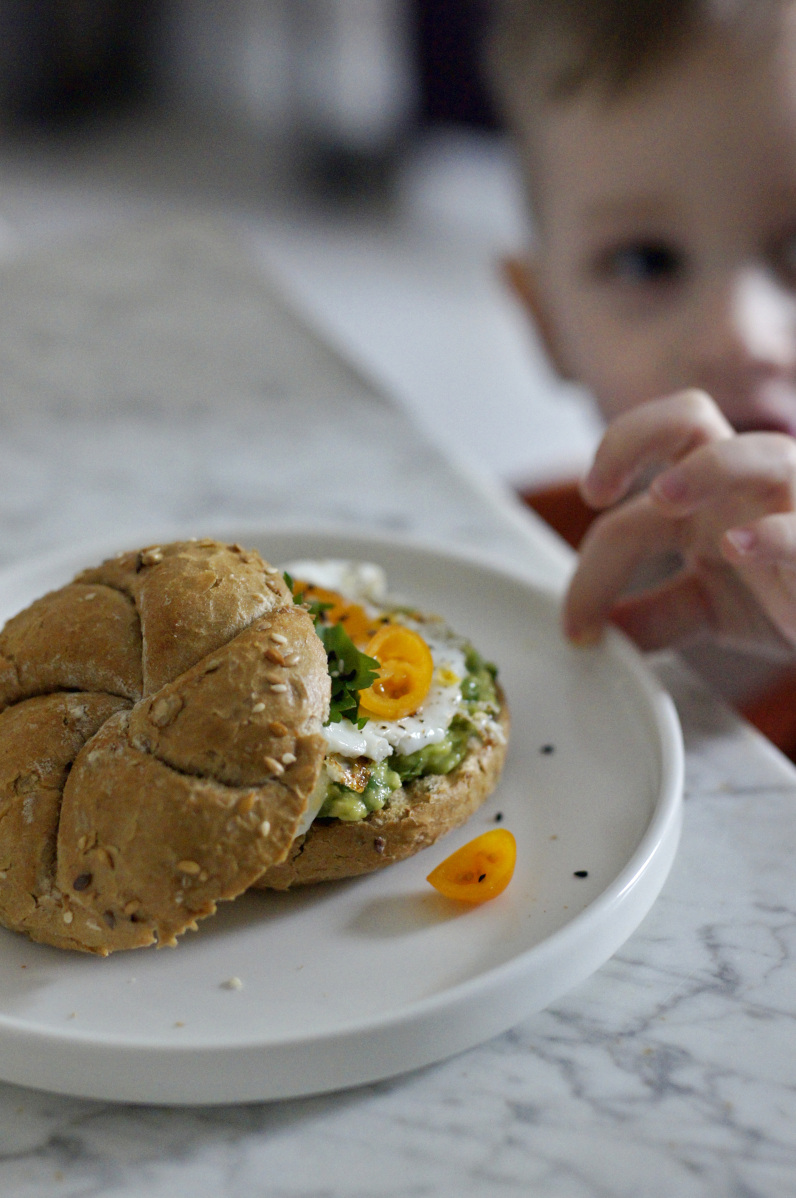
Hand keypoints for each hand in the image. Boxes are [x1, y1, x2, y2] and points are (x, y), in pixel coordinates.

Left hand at [563, 389, 795, 657]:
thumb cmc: (787, 595)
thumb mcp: (707, 606)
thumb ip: (652, 614)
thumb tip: (592, 635)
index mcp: (701, 496)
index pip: (630, 510)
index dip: (591, 569)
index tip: (575, 628)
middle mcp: (740, 485)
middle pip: (685, 416)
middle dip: (630, 437)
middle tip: (594, 493)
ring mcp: (790, 502)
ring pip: (755, 452)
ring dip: (705, 469)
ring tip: (662, 499)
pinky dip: (770, 535)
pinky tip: (738, 549)